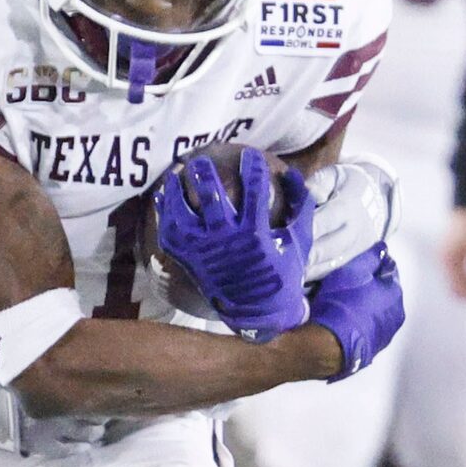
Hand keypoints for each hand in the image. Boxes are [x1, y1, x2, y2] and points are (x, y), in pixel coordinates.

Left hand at [153, 148, 314, 339]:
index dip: (253, 167)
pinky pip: (171, 232)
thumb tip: (296, 175)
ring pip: (184, 213)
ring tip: (176, 172)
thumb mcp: (300, 240)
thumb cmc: (282, 272)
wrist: (258, 311)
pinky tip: (164, 195)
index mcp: (257, 234)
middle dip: (204, 174)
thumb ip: (301, 206)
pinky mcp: (190, 260)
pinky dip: (165, 212)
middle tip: (201, 161)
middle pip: (212, 198)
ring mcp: (205, 251)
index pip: (255, 190)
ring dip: (178, 189)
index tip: (250, 155)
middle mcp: (228, 241)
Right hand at [305, 243, 403, 379]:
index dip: (373, 265)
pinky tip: (340, 322)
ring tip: (341, 304)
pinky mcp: (368, 352)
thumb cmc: (339, 305)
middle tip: (347, 283)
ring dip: (362, 307)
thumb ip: (371, 258)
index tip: (359, 263)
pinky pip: (363, 331)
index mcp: (395, 295)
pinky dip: (356, 324)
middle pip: (382, 293)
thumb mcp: (353, 270)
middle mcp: (395, 317)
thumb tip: (381, 249)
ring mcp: (382, 337)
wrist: (325, 346)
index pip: (389, 271)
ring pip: (373, 314)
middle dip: (369, 287)